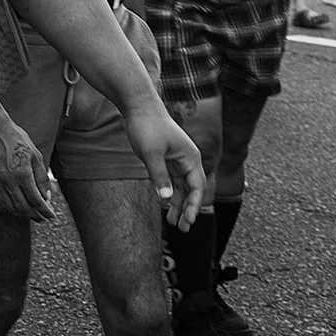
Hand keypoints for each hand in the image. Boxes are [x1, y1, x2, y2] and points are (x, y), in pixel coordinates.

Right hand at [0, 94, 54, 220]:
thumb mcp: (36, 155)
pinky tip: (13, 207)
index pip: (36, 200)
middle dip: (35, 215)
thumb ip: (41, 177)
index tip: (51, 215)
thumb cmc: (16, 138)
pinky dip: (6, 207)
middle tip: (43, 218)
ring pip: (9, 207)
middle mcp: (8, 180)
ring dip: (21, 214)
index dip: (45, 211)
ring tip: (30, 215)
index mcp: (22, 173)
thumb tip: (46, 196)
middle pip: (23, 207)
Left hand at [124, 100, 205, 229]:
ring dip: (178, 203)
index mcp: (190, 158)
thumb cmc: (147, 127)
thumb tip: (166, 198)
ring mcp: (178, 159)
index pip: (197, 187)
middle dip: (188, 209)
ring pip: (182, 186)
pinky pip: (172, 179)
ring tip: (173, 222)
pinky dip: (170, 192)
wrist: (138, 106)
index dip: (194, 206)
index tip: (188, 221)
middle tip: (182, 229)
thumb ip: (159, 176)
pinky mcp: (167, 158)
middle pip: (192, 189)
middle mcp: (188, 160)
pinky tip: (166, 204)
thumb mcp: (151, 154)